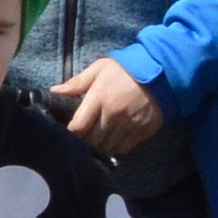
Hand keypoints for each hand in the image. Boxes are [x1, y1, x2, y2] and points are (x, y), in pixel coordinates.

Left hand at [50, 57, 164, 156]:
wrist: (164, 70)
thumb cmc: (127, 69)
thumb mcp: (100, 68)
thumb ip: (77, 82)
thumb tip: (54, 91)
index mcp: (100, 97)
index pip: (78, 126)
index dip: (71, 134)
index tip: (68, 134)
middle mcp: (114, 114)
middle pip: (91, 140)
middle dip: (84, 142)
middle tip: (81, 141)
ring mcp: (130, 124)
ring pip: (107, 147)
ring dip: (99, 147)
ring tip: (96, 143)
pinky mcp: (143, 131)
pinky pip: (124, 148)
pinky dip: (116, 148)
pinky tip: (112, 142)